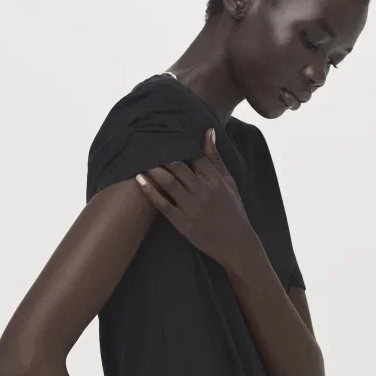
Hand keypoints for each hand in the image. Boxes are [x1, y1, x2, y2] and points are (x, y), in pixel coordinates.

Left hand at [135, 128, 257, 270]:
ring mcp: (192, 208)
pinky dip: (149, 191)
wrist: (236, 244)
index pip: (195, 156)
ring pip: (168, 182)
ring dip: (153, 169)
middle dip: (162, 155)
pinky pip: (162, 204)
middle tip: (147, 145)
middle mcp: (203, 191)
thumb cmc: (233, 211)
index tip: (164, 137)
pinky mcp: (182, 223)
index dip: (178, 145)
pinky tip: (139, 179)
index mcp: (215, 180)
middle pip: (178, 167)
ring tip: (141, 159)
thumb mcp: (229, 182)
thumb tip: (208, 131)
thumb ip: (216, 158)